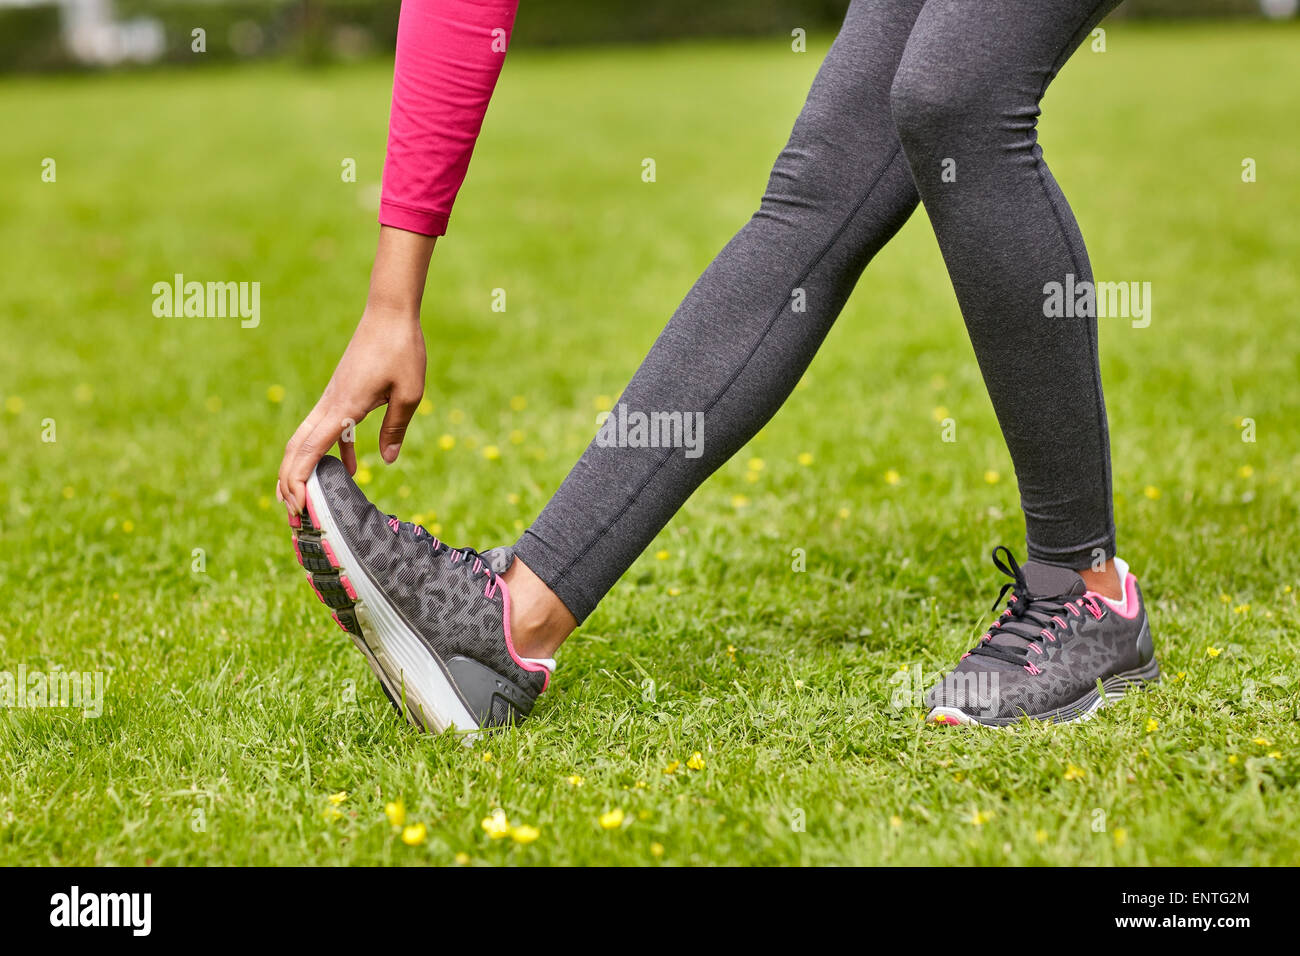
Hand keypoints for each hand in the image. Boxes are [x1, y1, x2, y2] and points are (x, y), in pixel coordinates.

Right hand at [277, 306, 425, 517]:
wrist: (390, 313)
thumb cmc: (402, 349)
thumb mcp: (410, 393)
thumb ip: (396, 427)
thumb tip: (388, 461)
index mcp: (344, 406)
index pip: (310, 450)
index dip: (298, 480)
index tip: (297, 506)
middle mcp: (331, 404)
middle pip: (297, 448)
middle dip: (289, 481)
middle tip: (292, 514)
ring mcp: (333, 398)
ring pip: (307, 439)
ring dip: (304, 468)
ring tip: (308, 499)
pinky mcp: (342, 394)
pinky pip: (328, 428)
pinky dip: (331, 452)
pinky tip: (350, 470)